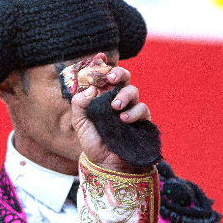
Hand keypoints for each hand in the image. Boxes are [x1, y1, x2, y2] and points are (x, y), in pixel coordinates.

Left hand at [70, 56, 151, 171]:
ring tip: (115, 107)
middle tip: (111, 78)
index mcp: (101, 97)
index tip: (100, 57)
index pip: (103, 77)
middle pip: (122, 78)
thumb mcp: (80, 124)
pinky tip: (123, 119)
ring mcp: (130, 109)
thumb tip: (90, 88)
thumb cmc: (94, 143)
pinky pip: (142, 109)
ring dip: (124, 95)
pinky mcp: (142, 120)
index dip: (102, 65)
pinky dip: (133, 112)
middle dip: (118, 73)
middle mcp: (116, 99)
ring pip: (133, 91)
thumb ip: (79, 105)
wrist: (108, 165)